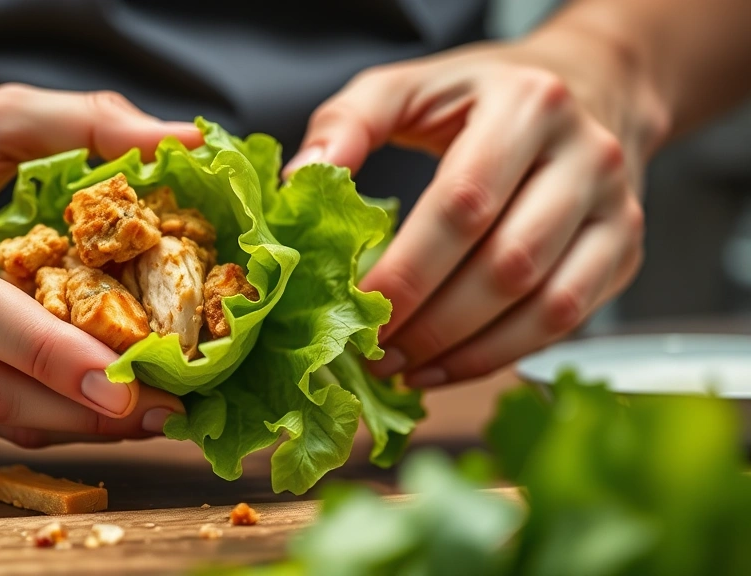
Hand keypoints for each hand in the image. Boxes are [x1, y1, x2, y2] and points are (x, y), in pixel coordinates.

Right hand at [0, 84, 199, 445]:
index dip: (47, 352)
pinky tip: (96, 409)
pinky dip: (39, 418)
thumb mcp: (0, 115)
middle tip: (161, 410)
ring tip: (148, 415)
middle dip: (74, 408)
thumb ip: (91, 121)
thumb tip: (186, 142)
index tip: (124, 379)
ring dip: (66, 425)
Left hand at [285, 29, 669, 387]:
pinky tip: (445, 366)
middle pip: (507, 264)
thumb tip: (302, 179)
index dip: (409, 268)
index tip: (358, 306)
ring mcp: (617, 209)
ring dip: (466, 351)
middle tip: (374, 351)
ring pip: (546, 305)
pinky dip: (500, 355)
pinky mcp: (625, 251)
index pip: (463, 204)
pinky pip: (566, 323)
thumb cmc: (480, 96)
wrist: (587, 91)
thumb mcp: (410, 85)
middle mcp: (588, 157)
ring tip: (403, 367)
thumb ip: (350, 122)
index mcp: (528, 106)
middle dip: (432, 321)